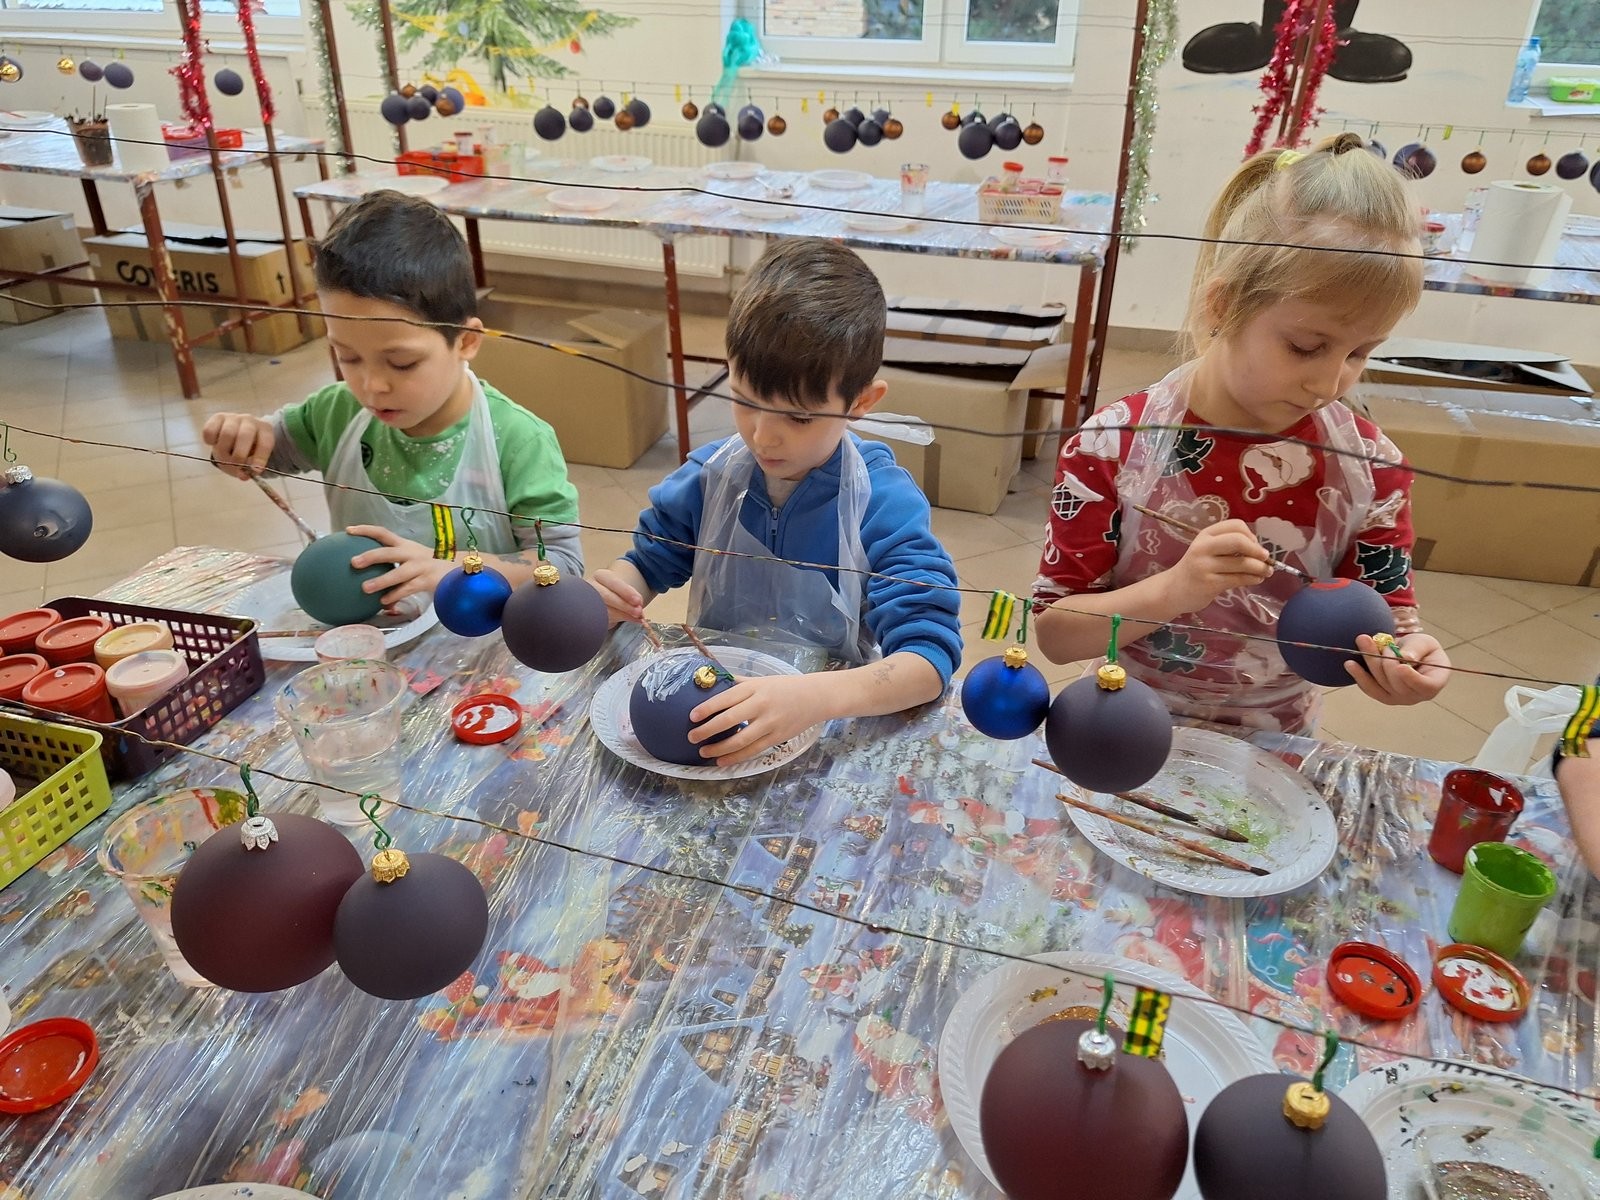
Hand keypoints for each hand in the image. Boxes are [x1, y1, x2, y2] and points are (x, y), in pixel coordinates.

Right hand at [201, 412, 273, 479]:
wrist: (236, 433)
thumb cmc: (247, 449)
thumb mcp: (253, 459)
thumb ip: (250, 468)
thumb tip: (243, 476)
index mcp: (265, 430)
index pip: (265, 442)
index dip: (261, 458)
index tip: (255, 471)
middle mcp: (250, 420)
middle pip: (244, 435)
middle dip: (239, 455)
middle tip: (236, 466)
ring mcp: (233, 417)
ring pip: (227, 433)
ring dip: (224, 451)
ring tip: (224, 458)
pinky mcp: (217, 417)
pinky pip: (210, 430)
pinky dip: (210, 441)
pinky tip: (214, 444)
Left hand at [346, 524, 450, 608]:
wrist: (458, 569)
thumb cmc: (428, 566)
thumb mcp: (411, 559)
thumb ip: (393, 564)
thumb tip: (366, 574)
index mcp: (405, 545)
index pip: (383, 533)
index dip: (366, 530)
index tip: (349, 530)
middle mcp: (412, 554)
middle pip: (389, 552)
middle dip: (371, 556)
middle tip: (354, 563)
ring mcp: (420, 567)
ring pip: (399, 573)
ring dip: (382, 581)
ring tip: (365, 588)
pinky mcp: (427, 580)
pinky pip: (408, 588)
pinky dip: (395, 595)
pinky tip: (383, 601)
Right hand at [592, 567, 645, 627]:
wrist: (601, 600)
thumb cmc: (613, 593)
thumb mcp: (622, 589)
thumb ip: (631, 597)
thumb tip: (640, 612)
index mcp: (601, 576)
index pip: (614, 583)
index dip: (626, 592)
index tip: (638, 601)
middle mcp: (592, 587)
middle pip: (607, 596)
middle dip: (624, 605)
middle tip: (638, 612)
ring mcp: (588, 601)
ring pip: (605, 610)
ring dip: (623, 615)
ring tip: (636, 618)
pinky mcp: (589, 614)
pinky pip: (603, 619)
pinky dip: (618, 620)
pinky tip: (629, 620)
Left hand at [688, 673, 834, 766]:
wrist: (815, 697)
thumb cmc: (785, 687)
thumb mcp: (761, 680)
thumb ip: (738, 684)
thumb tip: (713, 683)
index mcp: (755, 688)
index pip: (726, 698)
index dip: (708, 708)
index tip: (692, 716)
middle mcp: (761, 705)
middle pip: (730, 719)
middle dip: (708, 730)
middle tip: (692, 737)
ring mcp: (770, 723)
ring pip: (740, 739)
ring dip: (719, 748)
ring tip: (703, 752)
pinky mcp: (777, 738)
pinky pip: (753, 750)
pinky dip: (736, 757)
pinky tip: (722, 761)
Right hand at [1159, 519, 1272, 612]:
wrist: (1173, 590)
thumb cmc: (1196, 568)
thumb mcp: (1207, 550)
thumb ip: (1229, 546)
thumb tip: (1260, 551)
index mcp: (1205, 534)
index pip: (1236, 525)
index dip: (1251, 535)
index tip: (1255, 546)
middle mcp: (1203, 547)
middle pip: (1238, 541)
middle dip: (1257, 550)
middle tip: (1266, 558)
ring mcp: (1205, 566)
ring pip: (1242, 563)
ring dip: (1260, 568)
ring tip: (1266, 572)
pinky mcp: (1209, 584)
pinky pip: (1238, 579)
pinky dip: (1253, 578)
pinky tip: (1256, 579)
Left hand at [1345, 632, 1450, 705]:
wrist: (1408, 653)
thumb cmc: (1422, 648)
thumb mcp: (1425, 643)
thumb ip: (1416, 649)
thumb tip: (1406, 658)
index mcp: (1433, 683)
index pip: (1425, 686)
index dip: (1412, 679)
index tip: (1401, 666)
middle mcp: (1416, 696)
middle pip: (1398, 684)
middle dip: (1387, 661)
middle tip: (1385, 643)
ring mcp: (1398, 699)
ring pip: (1380, 684)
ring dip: (1370, 662)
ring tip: (1363, 641)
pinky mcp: (1382, 695)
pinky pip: (1370, 688)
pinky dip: (1359, 675)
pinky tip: (1350, 664)